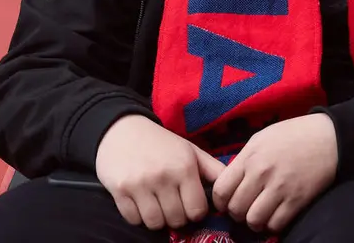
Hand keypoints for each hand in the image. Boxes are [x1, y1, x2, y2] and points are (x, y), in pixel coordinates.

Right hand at [96, 114, 226, 229]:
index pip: (197, 211)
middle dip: (177, 216)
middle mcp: (163, 177)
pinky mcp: (119, 190)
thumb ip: (213, 170)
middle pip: (177, 220)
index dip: (195, 211)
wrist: (122, 129)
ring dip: (157, 218)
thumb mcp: (190, 151)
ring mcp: (139, 185)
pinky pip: (133, 219)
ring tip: (156, 204)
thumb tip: (233, 187)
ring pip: (155, 223)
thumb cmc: (161, 143)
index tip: (189, 203)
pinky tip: (140, 202)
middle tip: (171, 204)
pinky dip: (138, 216)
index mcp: (184, 167)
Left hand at [211, 113, 337, 232]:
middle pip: (236, 208)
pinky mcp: (297, 200)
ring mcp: (280, 188)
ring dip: (254, 221)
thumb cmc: (292, 135)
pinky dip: (273, 224)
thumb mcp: (260, 139)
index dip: (220, 202)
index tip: (226, 203)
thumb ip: (243, 161)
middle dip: (237, 214)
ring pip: (254, 220)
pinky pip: (276, 224)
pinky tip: (275, 216)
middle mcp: (261, 173)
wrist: (327, 137)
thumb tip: (230, 182)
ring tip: (259, 215)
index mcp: (249, 157)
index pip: (221, 190)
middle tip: (244, 210)